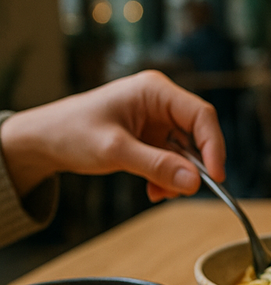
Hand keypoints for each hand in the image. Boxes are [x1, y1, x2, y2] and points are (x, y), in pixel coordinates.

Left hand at [0, 70, 224, 201]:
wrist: (41, 141)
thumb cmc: (70, 132)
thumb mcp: (115, 150)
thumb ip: (157, 166)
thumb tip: (194, 183)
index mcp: (155, 91)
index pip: (201, 115)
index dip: (213, 146)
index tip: (215, 177)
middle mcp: (160, 103)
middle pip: (197, 135)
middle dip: (193, 166)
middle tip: (183, 190)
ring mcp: (156, 121)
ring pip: (186, 152)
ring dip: (178, 176)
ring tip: (160, 193)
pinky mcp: (150, 139)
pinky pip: (172, 160)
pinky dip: (167, 178)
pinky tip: (154, 190)